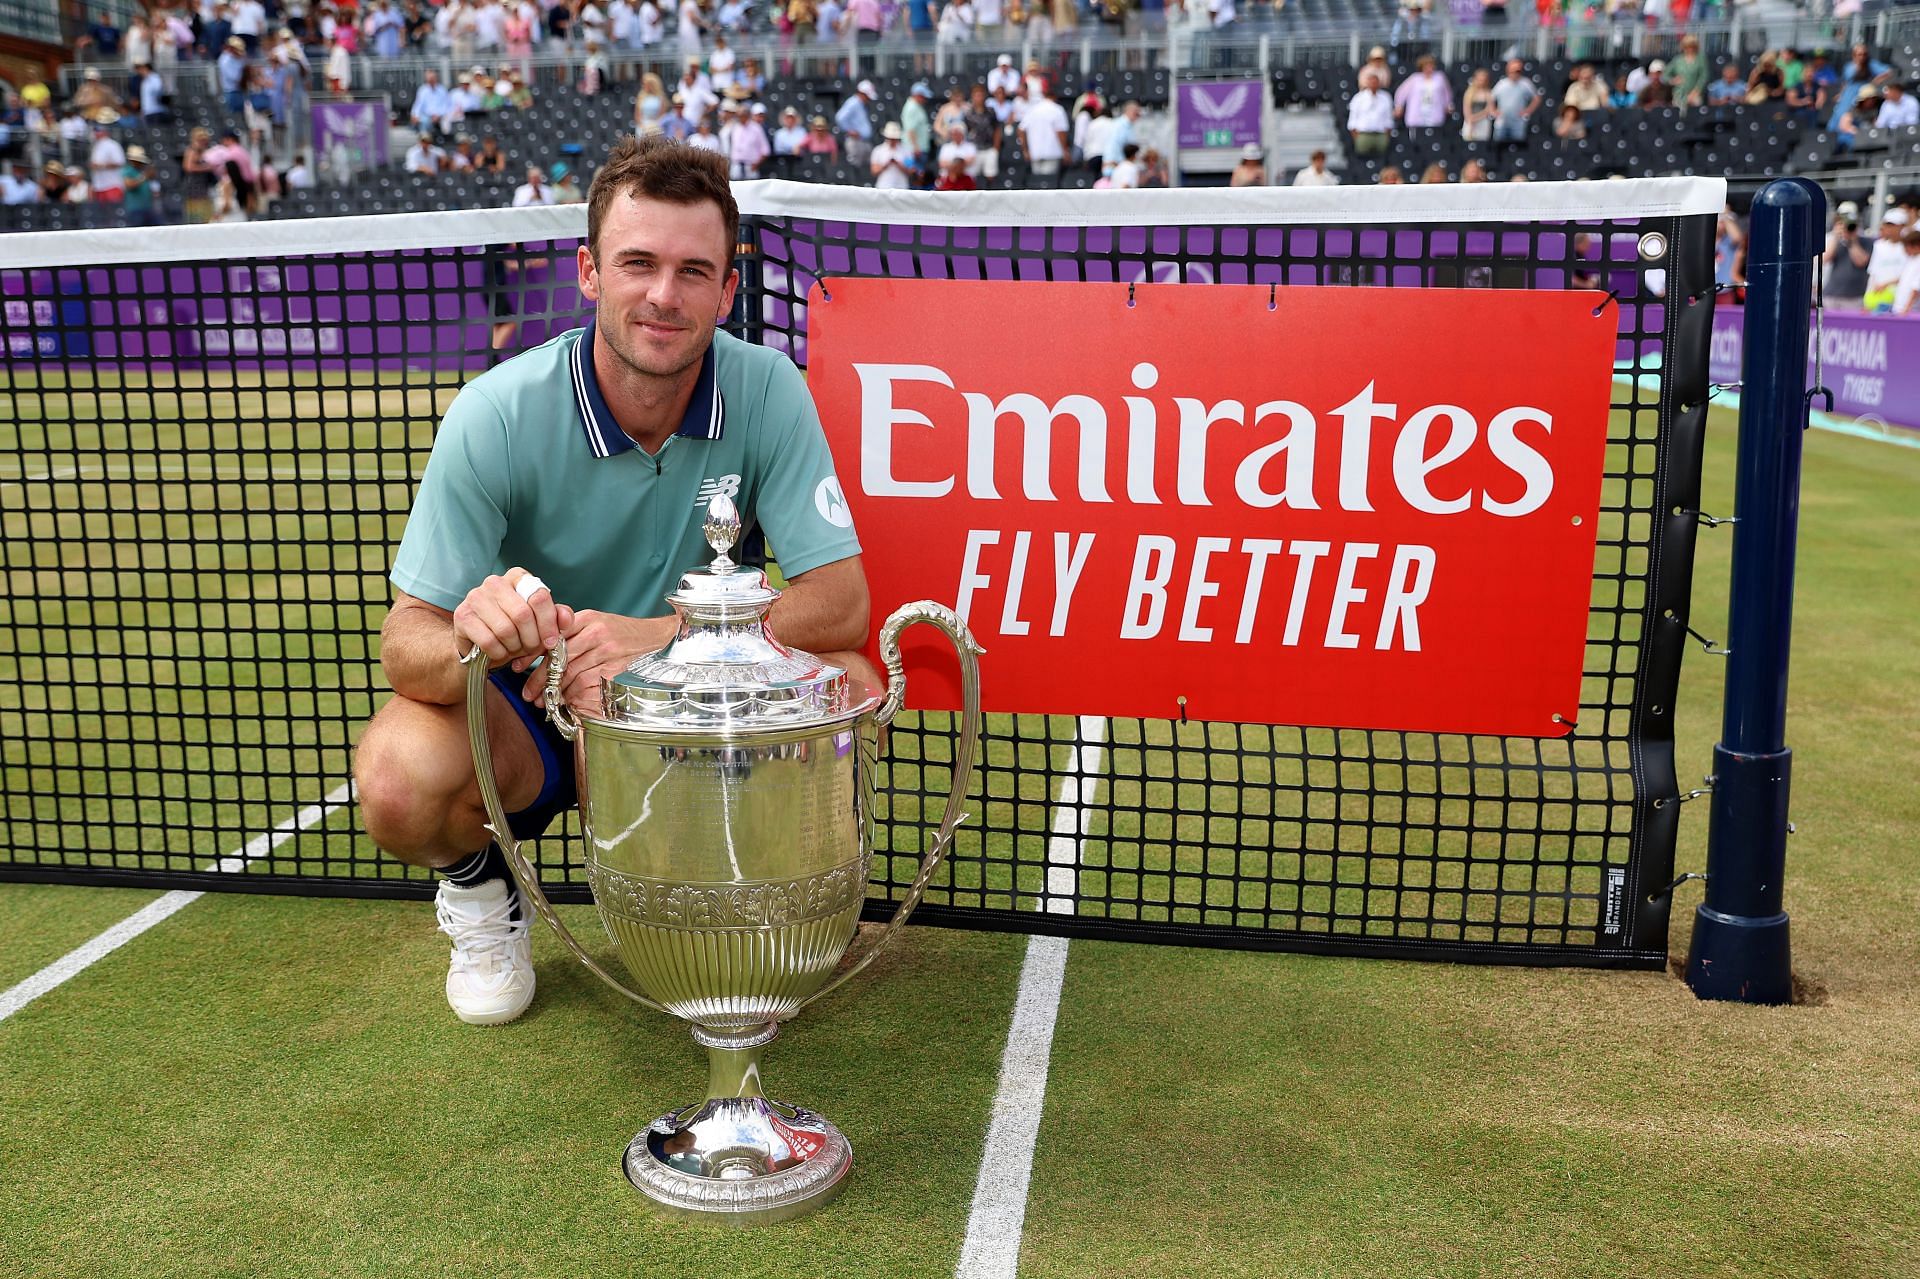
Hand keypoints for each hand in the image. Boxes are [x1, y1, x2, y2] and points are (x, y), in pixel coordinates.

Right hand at [452, 569, 572, 667]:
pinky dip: (499, 653)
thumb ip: (556, 617)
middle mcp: (495, 582)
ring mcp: (476, 597)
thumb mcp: (539, 622)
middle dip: (531, 639)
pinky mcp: (463, 616)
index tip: (550, 641)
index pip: (539, 596)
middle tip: (530, 647)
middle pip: (523, 614)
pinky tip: (499, 652)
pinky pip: (489, 641)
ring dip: (515, 647)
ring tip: (514, 648)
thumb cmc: (515, 629)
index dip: (549, 624)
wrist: (482, 644)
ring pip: (506, 629)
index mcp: (518, 577)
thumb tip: (565, 619)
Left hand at [523, 609, 674, 708]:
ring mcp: (606, 649)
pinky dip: (574, 694)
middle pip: (558, 658)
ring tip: (544, 701)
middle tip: (528, 693)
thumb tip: (542, 652)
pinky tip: (567, 700)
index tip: (517, 665)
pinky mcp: (615, 666)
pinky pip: (587, 683)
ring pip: (570, 673)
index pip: (551, 635)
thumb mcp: (597, 624)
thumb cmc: (623, 633)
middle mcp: (594, 632)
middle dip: (539, 678)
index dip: (531, 652)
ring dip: (555, 691)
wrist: (658, 638)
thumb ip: (572, 633)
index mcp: (586, 618)